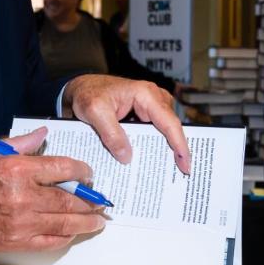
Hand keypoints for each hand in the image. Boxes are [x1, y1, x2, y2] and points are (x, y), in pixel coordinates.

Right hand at [0, 126, 106, 252]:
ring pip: (65, 223)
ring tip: (98, 221)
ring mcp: (21, 222)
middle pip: (69, 199)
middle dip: (90, 201)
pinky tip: (73, 232)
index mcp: (17, 169)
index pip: (62, 168)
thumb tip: (43, 134)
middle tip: (101, 201)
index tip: (88, 173)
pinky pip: (51, 242)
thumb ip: (21, 143)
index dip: (82, 171)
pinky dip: (66, 237)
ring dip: (86, 222)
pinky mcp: (17, 242)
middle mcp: (23, 196)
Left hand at [62, 75, 190, 173]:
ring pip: (163, 133)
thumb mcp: (95, 111)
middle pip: (170, 129)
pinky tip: (149, 163)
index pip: (169, 122)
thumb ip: (111, 133)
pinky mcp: (142, 117)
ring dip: (164, 150)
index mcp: (146, 94)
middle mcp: (152, 99)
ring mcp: (149, 108)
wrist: (78, 89)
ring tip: (167, 173)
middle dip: (176, 151)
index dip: (180, 145)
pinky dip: (151, 147)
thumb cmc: (87, 93)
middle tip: (180, 175)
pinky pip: (152, 134)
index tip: (185, 165)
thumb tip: (126, 156)